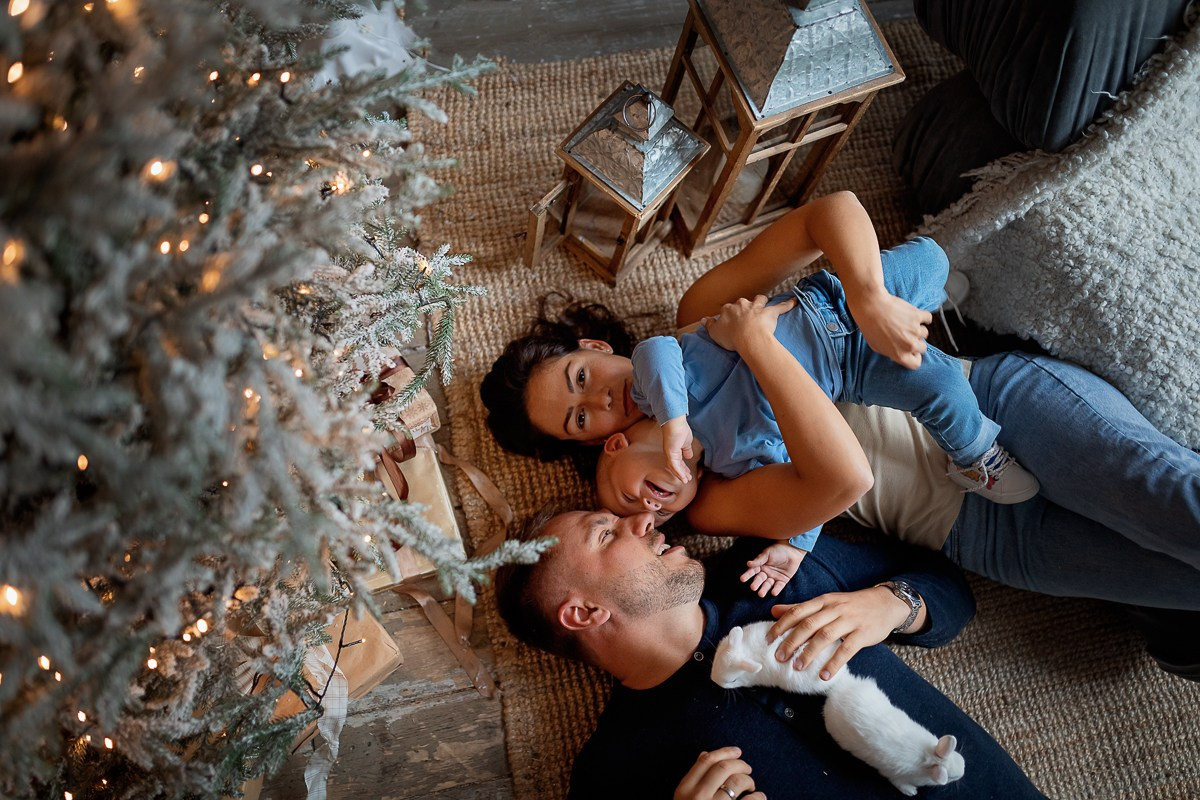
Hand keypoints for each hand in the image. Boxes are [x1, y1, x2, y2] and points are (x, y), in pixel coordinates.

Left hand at [662, 416, 694, 482]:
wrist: (676, 422)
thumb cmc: (680, 429)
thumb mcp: (687, 442)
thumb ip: (687, 450)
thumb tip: (689, 456)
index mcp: (673, 450)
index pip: (679, 462)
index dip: (683, 469)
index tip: (688, 474)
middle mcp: (670, 453)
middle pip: (676, 467)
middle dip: (682, 473)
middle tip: (687, 479)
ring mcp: (669, 453)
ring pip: (674, 468)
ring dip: (680, 475)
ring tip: (686, 480)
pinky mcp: (670, 453)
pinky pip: (674, 465)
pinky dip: (679, 472)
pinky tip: (683, 476)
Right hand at [674, 747, 765, 799]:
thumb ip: (694, 779)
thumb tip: (705, 754)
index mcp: (684, 790)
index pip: (706, 761)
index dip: (725, 752)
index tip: (738, 751)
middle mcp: (697, 798)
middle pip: (724, 769)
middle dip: (741, 765)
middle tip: (749, 770)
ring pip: (738, 783)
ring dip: (750, 782)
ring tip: (753, 789)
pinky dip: (759, 797)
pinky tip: (759, 799)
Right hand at [701, 295, 797, 353]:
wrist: (749, 338)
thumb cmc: (732, 337)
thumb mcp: (715, 333)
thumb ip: (709, 325)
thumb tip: (703, 319)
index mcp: (728, 309)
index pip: (727, 308)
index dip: (729, 314)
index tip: (729, 320)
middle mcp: (742, 304)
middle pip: (743, 302)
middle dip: (745, 306)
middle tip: (745, 314)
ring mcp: (757, 307)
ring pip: (760, 299)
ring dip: (761, 301)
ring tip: (763, 304)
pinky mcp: (770, 313)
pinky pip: (781, 307)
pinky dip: (788, 304)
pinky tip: (794, 301)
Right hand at [739, 542, 806, 597]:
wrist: (792, 550)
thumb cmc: (778, 549)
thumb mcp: (767, 553)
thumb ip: (758, 560)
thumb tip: (748, 564)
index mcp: (760, 565)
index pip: (752, 571)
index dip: (747, 575)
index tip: (742, 579)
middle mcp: (766, 573)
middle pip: (760, 580)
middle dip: (756, 584)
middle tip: (753, 588)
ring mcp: (774, 577)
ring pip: (767, 585)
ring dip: (764, 589)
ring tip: (761, 594)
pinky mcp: (782, 581)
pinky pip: (778, 586)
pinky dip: (776, 590)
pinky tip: (773, 592)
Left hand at [766, 587, 901, 679]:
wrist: (885, 603)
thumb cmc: (851, 605)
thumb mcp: (826, 602)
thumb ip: (801, 608)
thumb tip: (774, 611)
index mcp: (823, 601)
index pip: (798, 611)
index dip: (781, 625)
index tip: (768, 638)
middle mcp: (834, 609)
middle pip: (809, 624)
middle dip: (791, 641)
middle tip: (778, 657)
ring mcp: (849, 621)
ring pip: (825, 636)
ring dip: (809, 653)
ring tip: (797, 667)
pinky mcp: (863, 633)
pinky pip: (846, 649)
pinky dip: (834, 663)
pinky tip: (824, 675)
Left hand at [849, 290, 930, 369]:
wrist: (871, 306)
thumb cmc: (869, 326)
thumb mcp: (876, 346)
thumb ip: (890, 352)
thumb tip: (898, 353)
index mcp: (899, 355)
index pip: (916, 363)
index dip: (914, 357)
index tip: (912, 351)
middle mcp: (909, 345)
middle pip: (923, 348)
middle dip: (917, 343)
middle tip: (907, 335)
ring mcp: (915, 330)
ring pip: (925, 333)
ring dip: (917, 329)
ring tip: (906, 323)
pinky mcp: (918, 316)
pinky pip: (928, 318)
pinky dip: (923, 316)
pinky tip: (915, 315)